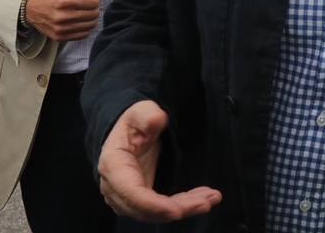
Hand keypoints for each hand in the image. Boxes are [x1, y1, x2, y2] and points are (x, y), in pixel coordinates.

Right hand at [24, 0, 110, 40]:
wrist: (31, 7)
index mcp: (65, 1)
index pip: (94, 2)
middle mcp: (62, 16)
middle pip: (94, 14)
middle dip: (93, 8)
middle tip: (84, 5)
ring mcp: (60, 29)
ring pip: (91, 25)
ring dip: (90, 18)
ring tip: (82, 12)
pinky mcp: (59, 37)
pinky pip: (83, 35)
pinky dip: (85, 28)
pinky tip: (79, 21)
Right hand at [98, 100, 220, 221]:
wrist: (131, 130)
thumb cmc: (135, 121)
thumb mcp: (140, 111)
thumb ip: (147, 115)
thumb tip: (157, 119)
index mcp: (114, 166)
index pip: (132, 193)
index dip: (154, 205)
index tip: (177, 210)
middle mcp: (116, 187)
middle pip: (145, 208)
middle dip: (177, 209)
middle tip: (206, 202)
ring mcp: (127, 196)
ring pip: (155, 212)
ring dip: (184, 208)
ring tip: (210, 199)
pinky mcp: (141, 199)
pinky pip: (161, 208)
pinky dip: (182, 206)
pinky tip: (202, 199)